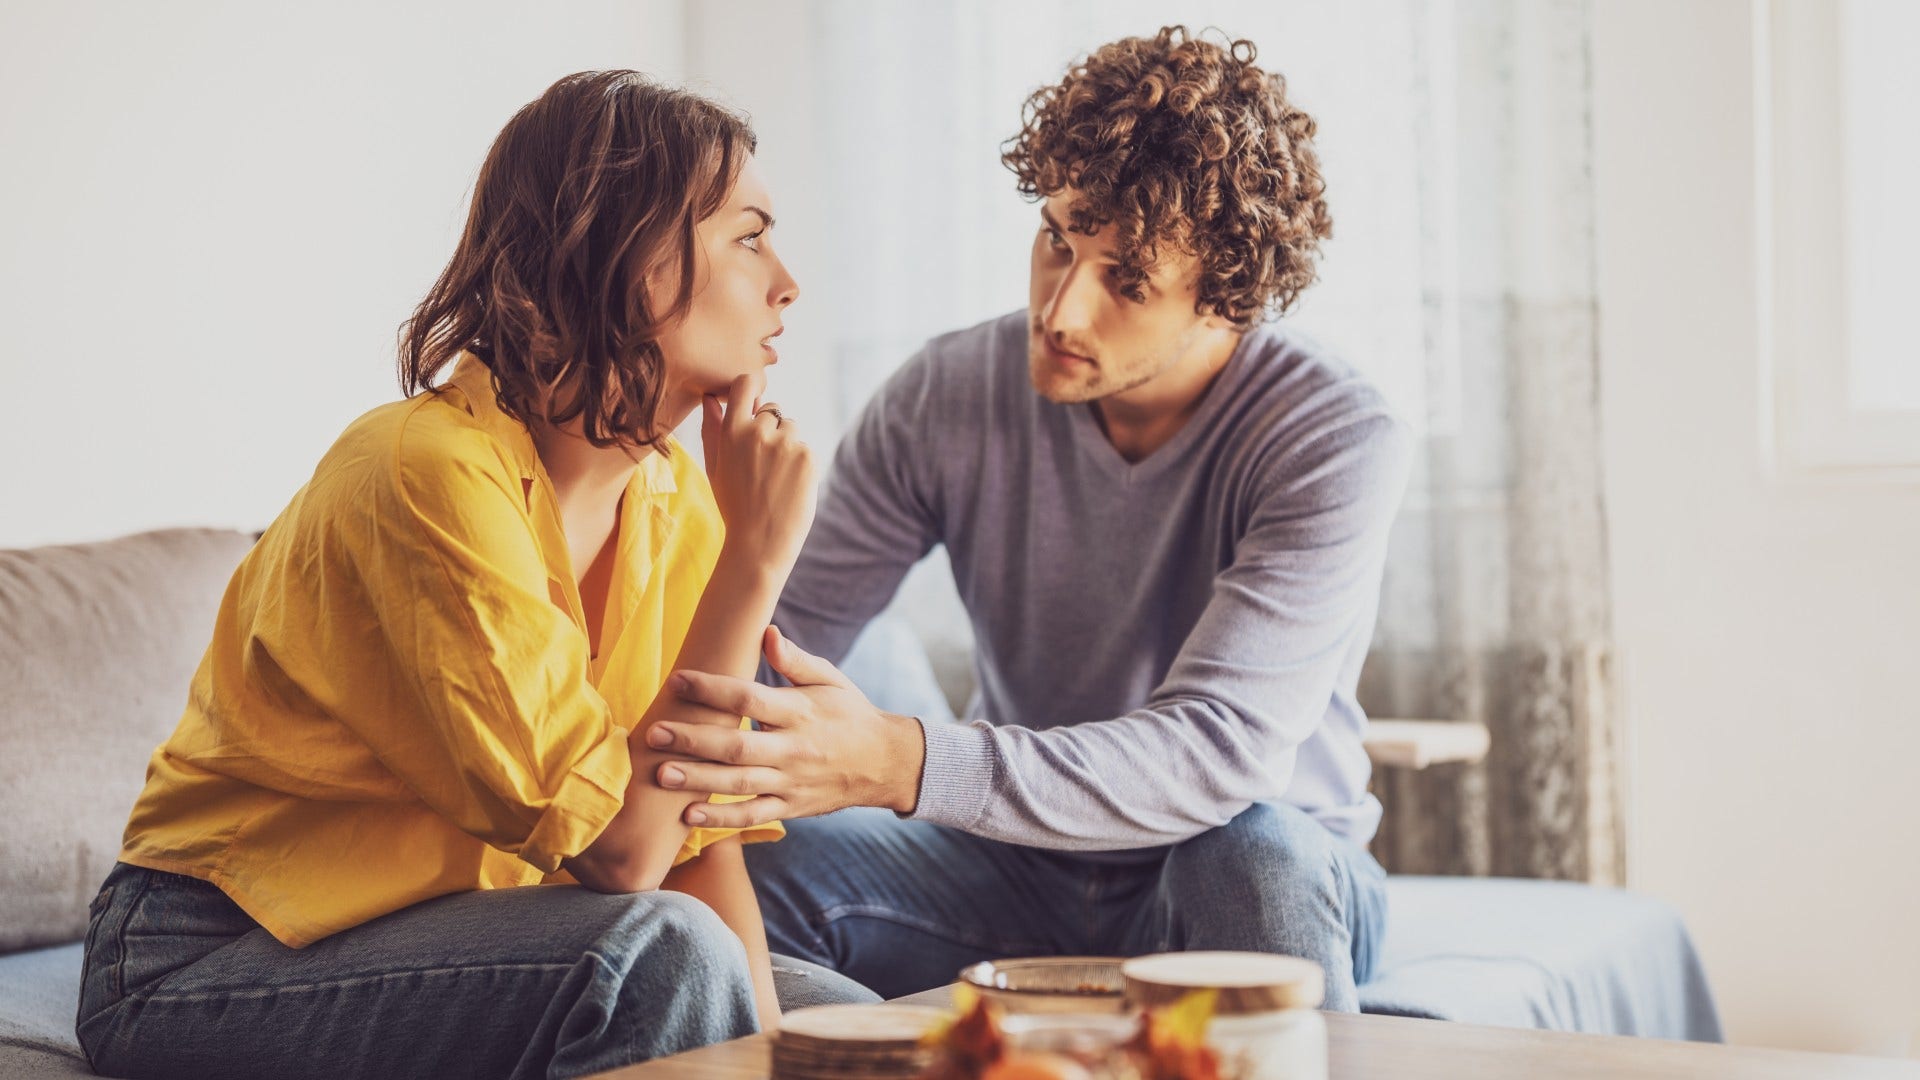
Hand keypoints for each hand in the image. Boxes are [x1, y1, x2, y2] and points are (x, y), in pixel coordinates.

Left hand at [646, 627, 925, 826]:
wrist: (885, 763)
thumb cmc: (850, 714)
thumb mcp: (831, 679)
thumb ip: (795, 660)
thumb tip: (767, 634)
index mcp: (799, 712)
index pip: (749, 698)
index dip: (712, 688)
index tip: (678, 680)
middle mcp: (793, 749)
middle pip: (736, 745)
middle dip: (692, 739)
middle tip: (654, 732)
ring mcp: (791, 782)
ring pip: (738, 783)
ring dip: (697, 780)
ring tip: (660, 773)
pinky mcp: (790, 807)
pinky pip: (751, 815)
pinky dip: (721, 817)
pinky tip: (688, 815)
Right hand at [700, 371, 814, 573]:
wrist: (759, 543)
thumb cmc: (734, 506)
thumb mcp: (715, 467)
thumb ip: (712, 429)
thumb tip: (709, 398)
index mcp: (732, 431)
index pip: (745, 384)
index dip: (751, 389)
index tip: (753, 402)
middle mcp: (759, 432)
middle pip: (772, 410)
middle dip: (770, 430)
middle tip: (762, 465)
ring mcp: (785, 443)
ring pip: (792, 429)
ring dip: (787, 445)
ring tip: (775, 478)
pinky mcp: (807, 457)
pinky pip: (805, 448)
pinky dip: (801, 464)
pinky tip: (789, 486)